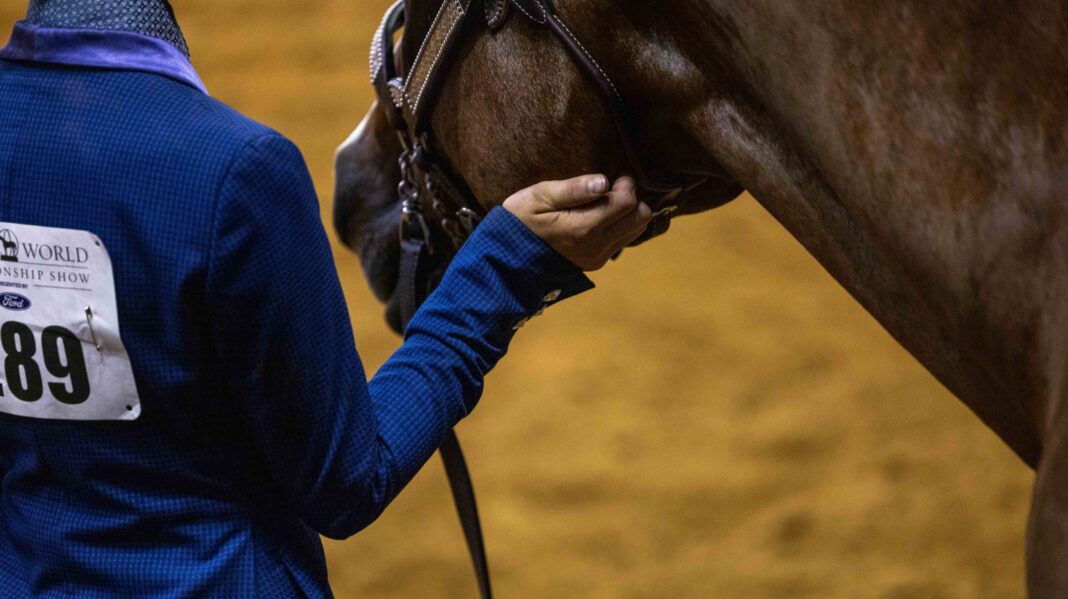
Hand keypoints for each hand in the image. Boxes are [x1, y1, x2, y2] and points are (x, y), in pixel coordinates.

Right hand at [502, 174, 651, 270]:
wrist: (507, 258)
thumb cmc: (520, 220)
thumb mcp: (539, 197)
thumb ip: (573, 189)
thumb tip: (604, 182)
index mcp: (584, 228)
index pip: (628, 202)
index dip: (625, 184)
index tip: (612, 177)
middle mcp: (597, 246)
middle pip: (640, 217)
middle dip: (631, 198)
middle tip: (610, 189)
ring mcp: (598, 257)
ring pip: (636, 230)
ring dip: (627, 213)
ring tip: (603, 204)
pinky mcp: (596, 263)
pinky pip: (623, 241)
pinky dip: (619, 226)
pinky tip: (598, 219)